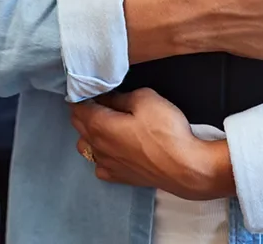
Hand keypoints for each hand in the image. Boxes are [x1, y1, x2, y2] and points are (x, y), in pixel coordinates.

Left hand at [70, 90, 233, 199]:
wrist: (184, 167)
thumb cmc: (165, 131)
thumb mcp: (145, 99)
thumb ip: (121, 97)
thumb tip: (108, 97)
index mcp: (100, 126)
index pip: (78, 108)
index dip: (80, 94)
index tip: (86, 84)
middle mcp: (97, 147)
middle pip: (78, 126)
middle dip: (82, 110)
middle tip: (95, 96)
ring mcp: (107, 165)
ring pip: (85, 146)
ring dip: (88, 132)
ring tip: (104, 121)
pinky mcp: (118, 177)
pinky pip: (98, 164)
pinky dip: (99, 153)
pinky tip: (113, 147)